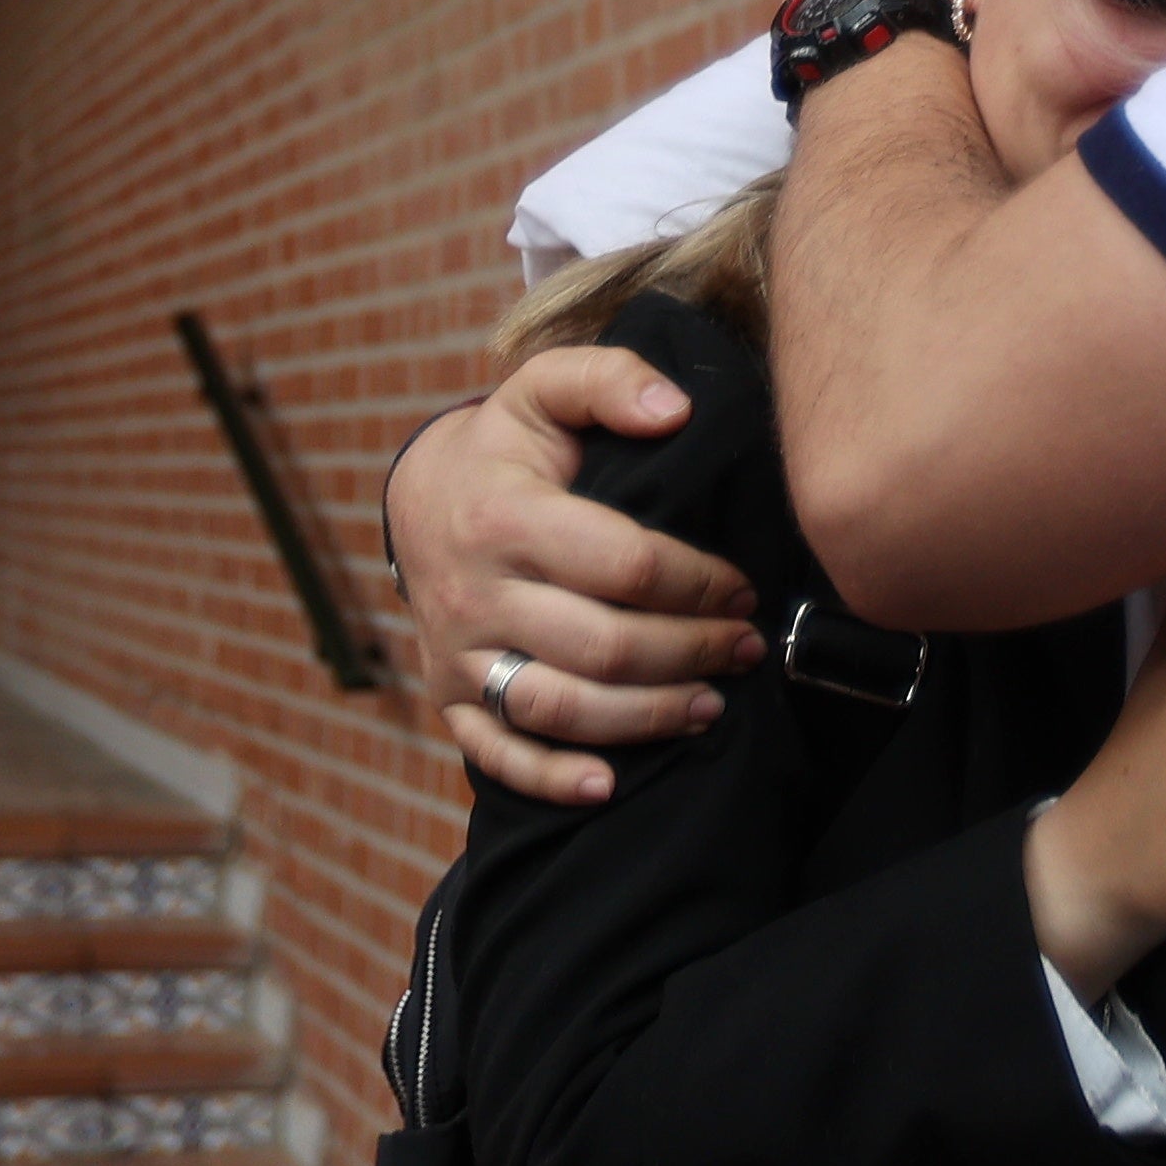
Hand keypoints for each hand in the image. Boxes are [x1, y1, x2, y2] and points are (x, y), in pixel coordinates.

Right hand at [388, 347, 765, 800]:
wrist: (420, 499)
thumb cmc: (507, 449)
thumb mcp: (544, 389)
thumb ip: (609, 380)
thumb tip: (674, 407)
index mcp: (505, 516)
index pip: (624, 564)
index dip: (697, 583)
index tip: (743, 587)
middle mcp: (476, 592)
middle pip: (603, 646)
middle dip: (691, 653)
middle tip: (746, 648)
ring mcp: (458, 653)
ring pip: (559, 708)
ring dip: (645, 718)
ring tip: (710, 706)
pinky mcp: (449, 698)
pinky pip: (497, 754)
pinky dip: (553, 778)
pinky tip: (610, 785)